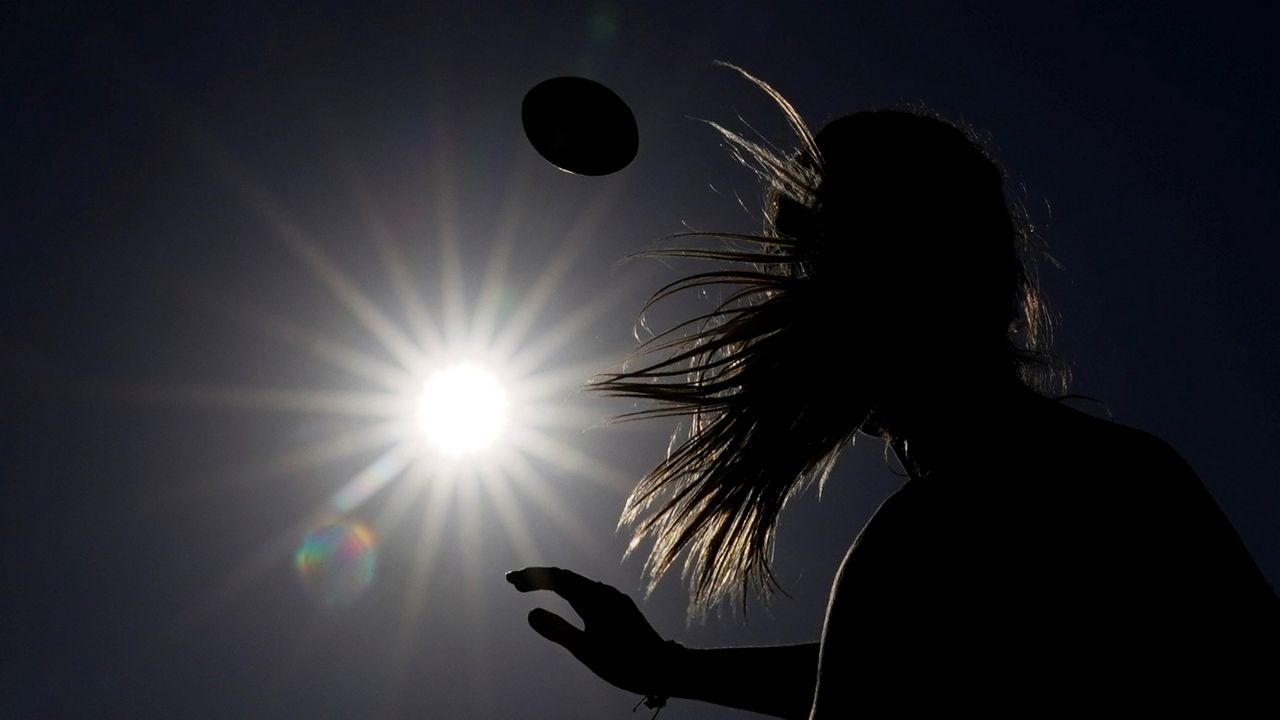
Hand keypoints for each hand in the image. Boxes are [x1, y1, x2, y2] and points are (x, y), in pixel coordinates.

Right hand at [506, 566, 678, 697]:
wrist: (666, 667)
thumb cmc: (625, 663)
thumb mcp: (586, 650)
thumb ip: (558, 631)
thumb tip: (531, 612)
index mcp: (594, 599)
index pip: (557, 578)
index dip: (532, 576)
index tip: (510, 579)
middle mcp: (604, 592)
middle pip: (566, 577)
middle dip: (539, 576)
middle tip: (513, 581)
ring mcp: (614, 598)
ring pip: (578, 583)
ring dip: (553, 582)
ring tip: (532, 586)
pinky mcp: (620, 607)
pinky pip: (588, 590)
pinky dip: (569, 590)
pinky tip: (565, 597)